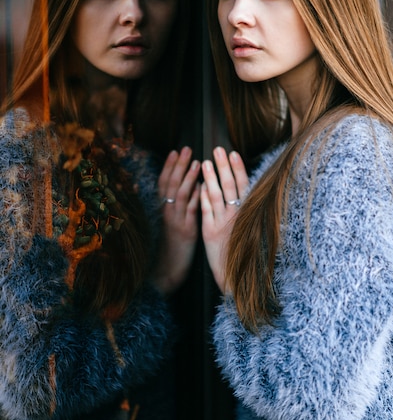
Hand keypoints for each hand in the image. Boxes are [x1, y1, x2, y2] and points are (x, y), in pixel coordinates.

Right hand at [153, 146, 199, 293]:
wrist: (166, 270)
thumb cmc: (171, 247)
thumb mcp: (172, 225)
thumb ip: (176, 208)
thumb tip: (185, 191)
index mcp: (163, 210)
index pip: (164, 183)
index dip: (169, 166)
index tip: (175, 151)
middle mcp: (167, 213)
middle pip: (171, 184)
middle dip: (178, 165)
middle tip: (186, 148)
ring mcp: (175, 221)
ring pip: (179, 195)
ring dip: (188, 177)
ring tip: (196, 161)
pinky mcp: (186, 230)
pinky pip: (190, 210)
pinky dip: (196, 196)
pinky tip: (203, 186)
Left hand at [201, 147, 248, 291]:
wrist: (237, 278)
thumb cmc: (244, 252)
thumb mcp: (249, 229)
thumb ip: (246, 210)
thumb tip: (243, 191)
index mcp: (248, 214)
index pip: (244, 186)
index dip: (238, 169)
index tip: (233, 153)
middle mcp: (237, 217)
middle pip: (230, 186)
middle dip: (224, 166)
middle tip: (218, 149)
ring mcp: (223, 224)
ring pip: (217, 196)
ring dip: (211, 177)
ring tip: (204, 161)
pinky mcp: (210, 233)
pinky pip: (206, 212)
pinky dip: (203, 197)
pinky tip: (199, 185)